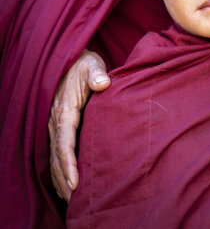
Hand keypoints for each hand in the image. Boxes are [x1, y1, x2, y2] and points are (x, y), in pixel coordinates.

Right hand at [48, 49, 109, 200]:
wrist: (70, 60)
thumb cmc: (83, 64)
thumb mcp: (91, 65)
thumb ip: (97, 74)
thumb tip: (103, 83)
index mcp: (64, 111)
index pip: (64, 143)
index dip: (69, 163)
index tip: (75, 181)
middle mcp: (56, 121)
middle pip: (58, 156)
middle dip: (64, 178)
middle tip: (74, 199)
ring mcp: (56, 125)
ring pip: (55, 157)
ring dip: (60, 177)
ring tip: (70, 198)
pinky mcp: (60, 126)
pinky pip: (57, 151)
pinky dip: (60, 169)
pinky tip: (66, 183)